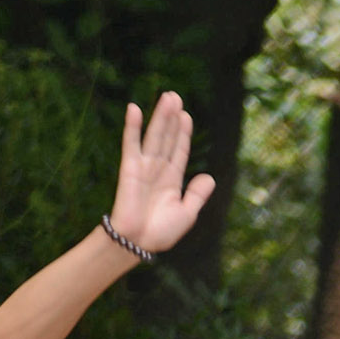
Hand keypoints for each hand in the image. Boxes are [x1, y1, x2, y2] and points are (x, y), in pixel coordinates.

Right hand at [110, 93, 216, 257]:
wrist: (140, 242)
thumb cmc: (161, 232)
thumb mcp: (188, 213)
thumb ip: (198, 194)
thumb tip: (210, 177)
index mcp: (172, 180)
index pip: (179, 150)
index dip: (183, 133)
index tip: (187, 115)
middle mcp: (158, 169)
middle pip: (167, 138)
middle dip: (171, 118)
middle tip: (175, 96)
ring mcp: (144, 167)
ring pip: (154, 136)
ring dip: (159, 116)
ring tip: (167, 97)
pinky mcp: (129, 168)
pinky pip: (131, 144)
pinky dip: (132, 126)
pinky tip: (134, 109)